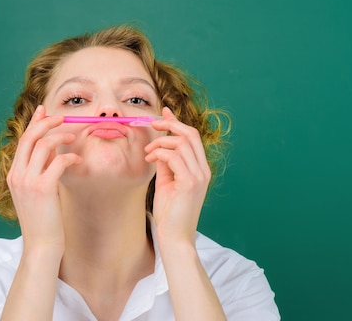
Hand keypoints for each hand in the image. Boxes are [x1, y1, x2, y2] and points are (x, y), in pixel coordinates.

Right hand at [6, 105, 82, 254]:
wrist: (41, 245)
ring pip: (43, 145)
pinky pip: (58, 161)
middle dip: (46, 122)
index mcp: (14, 174)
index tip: (43, 110)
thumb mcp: (37, 192)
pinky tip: (78, 160)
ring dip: (60, 137)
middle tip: (62, 117)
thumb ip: (40, 171)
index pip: (22, 141)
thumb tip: (53, 152)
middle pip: (29, 137)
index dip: (33, 122)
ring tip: (74, 137)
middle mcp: (17, 175)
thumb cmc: (44, 220)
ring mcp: (28, 181)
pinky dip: (70, 156)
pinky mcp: (43, 188)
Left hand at [144, 107, 210, 245]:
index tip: (162, 113)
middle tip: (152, 124)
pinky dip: (160, 154)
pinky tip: (150, 160)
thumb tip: (159, 146)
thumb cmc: (170, 213)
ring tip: (148, 153)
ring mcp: (199, 176)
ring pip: (181, 143)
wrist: (175, 237)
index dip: (177, 122)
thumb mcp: (166, 182)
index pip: (192, 137)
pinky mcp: (190, 183)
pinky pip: (174, 157)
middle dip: (170, 124)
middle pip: (190, 134)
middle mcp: (203, 170)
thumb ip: (166, 164)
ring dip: (160, 143)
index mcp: (200, 169)